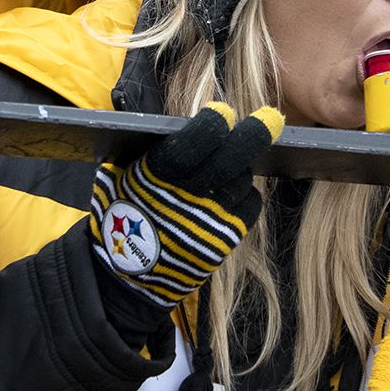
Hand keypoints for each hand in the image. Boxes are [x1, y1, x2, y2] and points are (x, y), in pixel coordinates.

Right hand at [89, 102, 279, 324]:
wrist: (127, 277)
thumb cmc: (121, 218)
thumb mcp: (118, 179)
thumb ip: (147, 152)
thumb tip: (184, 124)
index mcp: (156, 177)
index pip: (193, 143)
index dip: (213, 126)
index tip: (223, 113)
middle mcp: (188, 198)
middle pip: (231, 160)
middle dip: (254, 135)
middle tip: (271, 118)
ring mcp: (210, 221)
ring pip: (242, 179)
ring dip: (241, 166)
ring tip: (229, 163)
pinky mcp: (225, 240)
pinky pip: (249, 206)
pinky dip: (245, 193)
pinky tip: (233, 190)